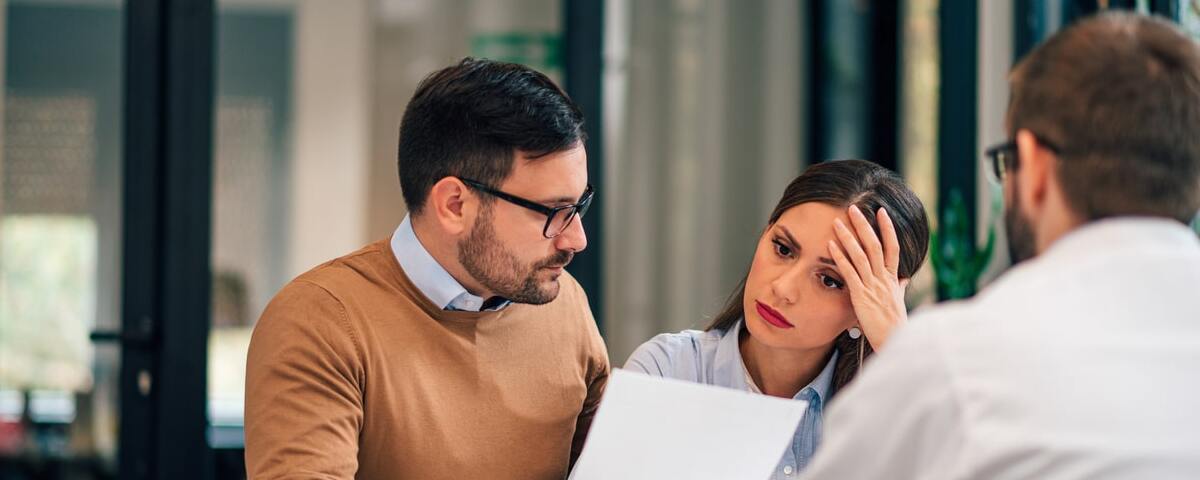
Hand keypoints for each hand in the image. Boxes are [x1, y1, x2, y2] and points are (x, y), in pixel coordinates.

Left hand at [827, 205, 909, 350]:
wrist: (894, 342)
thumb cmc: (895, 325)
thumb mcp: (898, 302)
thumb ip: (899, 287)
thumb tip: (904, 278)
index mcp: (892, 278)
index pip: (892, 247)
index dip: (887, 228)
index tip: (880, 211)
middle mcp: (884, 279)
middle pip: (875, 245)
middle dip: (863, 225)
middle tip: (853, 208)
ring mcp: (873, 286)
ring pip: (861, 255)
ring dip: (848, 237)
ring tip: (837, 221)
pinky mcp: (861, 296)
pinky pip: (849, 273)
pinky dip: (839, 257)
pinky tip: (830, 245)